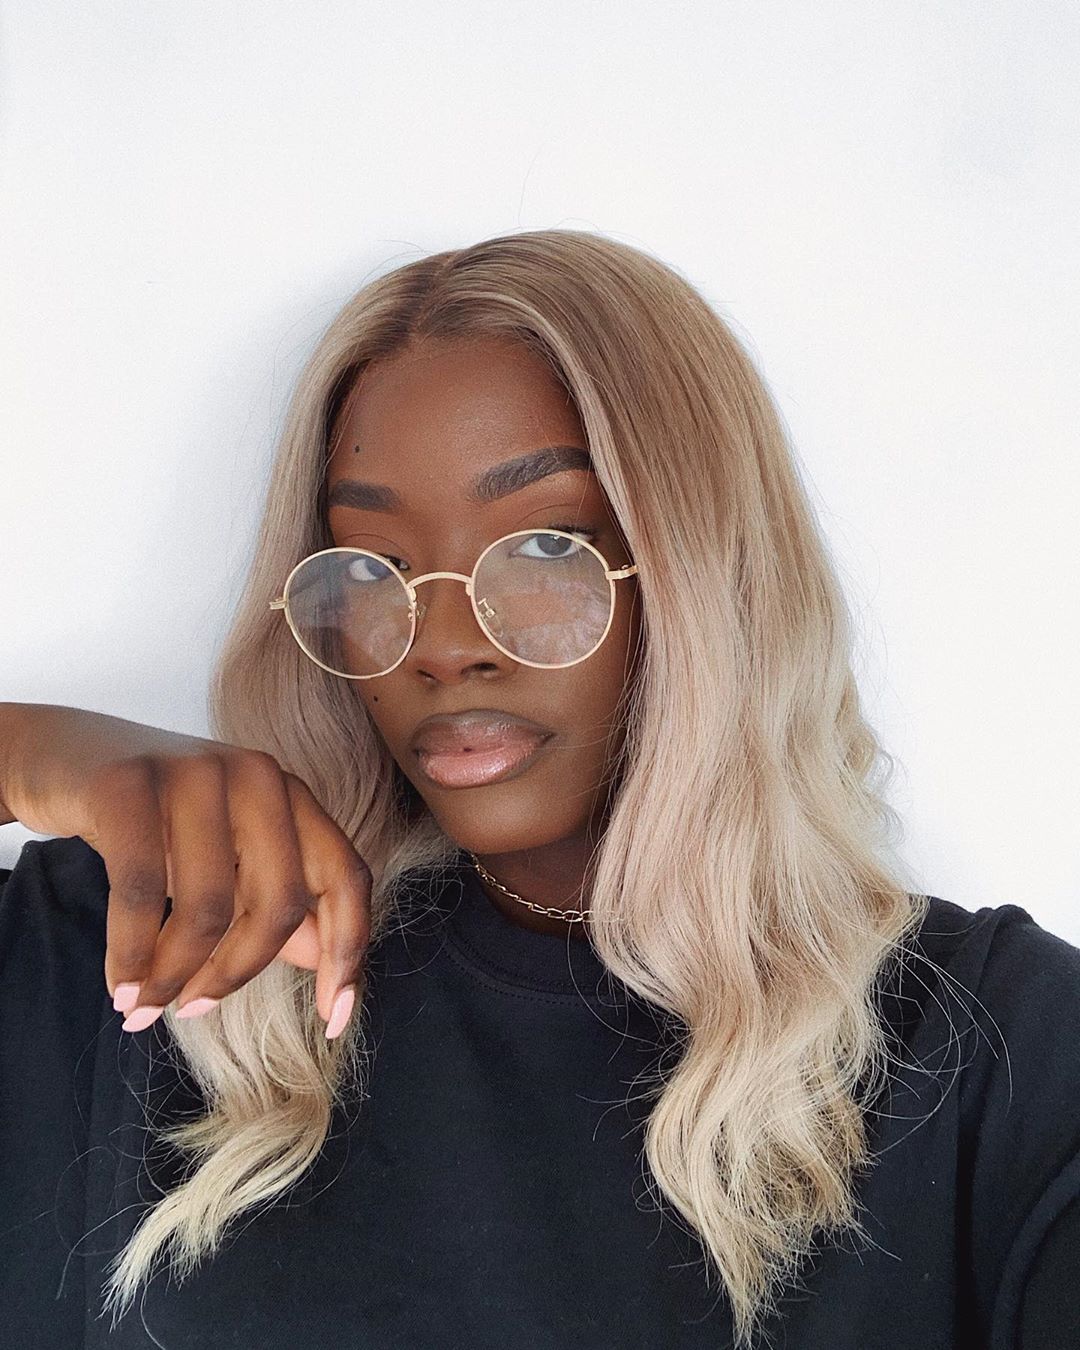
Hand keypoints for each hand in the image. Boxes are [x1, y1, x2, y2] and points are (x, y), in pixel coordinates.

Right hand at [0, 704, 370, 1037]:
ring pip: (209, 907)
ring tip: (142, 1006)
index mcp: (291, 795)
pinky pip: (142, 893)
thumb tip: (321, 959)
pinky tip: (121, 984)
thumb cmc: (155, 817)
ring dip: (172, 975)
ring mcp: (196, 772)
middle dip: (235, 975)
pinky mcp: (129, 784)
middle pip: (279, 905)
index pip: (346, 878)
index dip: (348, 952)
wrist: (63, 754)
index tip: (334, 1020)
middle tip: (192, 1009)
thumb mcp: (225, 855)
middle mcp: (257, 775)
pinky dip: (131, 954)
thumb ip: (273, 899)